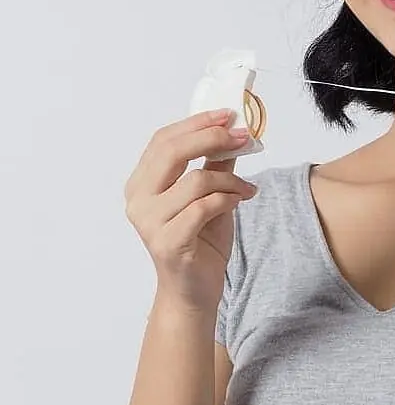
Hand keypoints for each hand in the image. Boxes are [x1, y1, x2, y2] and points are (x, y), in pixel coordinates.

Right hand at [124, 110, 257, 313]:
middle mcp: (138, 200)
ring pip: (195, 181)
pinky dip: (228, 199)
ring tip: (246, 189)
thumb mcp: (210, 194)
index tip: (228, 114)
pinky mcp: (168, 243)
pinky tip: (240, 201)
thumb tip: (234, 132)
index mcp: (142, 183)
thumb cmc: (199, 240)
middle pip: (172, 152)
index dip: (196, 123)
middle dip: (211, 138)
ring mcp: (149, 223)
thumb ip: (215, 164)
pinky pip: (203, 208)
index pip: (163, 140)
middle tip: (242, 136)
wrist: (193, 290)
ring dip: (230, 180)